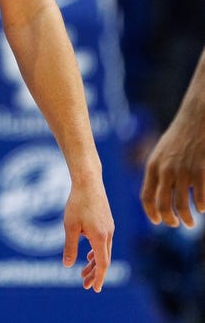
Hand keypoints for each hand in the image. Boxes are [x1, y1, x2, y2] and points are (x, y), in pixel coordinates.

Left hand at [62, 182, 113, 291]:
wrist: (89, 182)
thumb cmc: (77, 203)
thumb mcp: (70, 226)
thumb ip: (70, 246)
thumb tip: (68, 265)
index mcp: (100, 237)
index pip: (103, 264)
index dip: (99, 277)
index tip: (95, 289)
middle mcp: (108, 234)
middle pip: (104, 260)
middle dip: (95, 273)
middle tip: (86, 285)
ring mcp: (109, 228)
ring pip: (104, 251)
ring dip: (95, 263)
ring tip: (83, 272)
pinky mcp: (106, 223)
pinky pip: (104, 243)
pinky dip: (97, 252)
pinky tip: (89, 255)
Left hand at [140, 108, 204, 225]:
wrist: (195, 120)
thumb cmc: (179, 138)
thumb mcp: (161, 154)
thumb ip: (158, 172)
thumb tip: (157, 194)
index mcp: (153, 167)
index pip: (146, 197)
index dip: (151, 213)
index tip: (157, 221)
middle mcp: (165, 171)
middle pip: (163, 205)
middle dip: (169, 220)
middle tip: (175, 224)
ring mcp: (183, 172)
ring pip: (182, 206)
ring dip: (187, 219)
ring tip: (190, 223)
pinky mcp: (201, 171)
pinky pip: (200, 198)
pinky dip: (201, 207)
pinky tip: (202, 208)